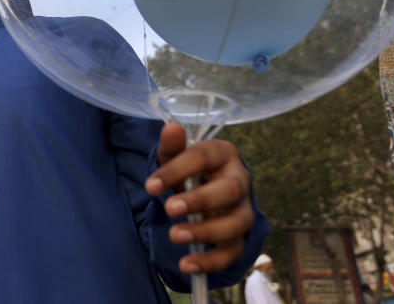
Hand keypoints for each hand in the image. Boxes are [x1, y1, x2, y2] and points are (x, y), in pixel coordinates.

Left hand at [145, 122, 254, 274]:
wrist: (207, 193)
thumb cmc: (189, 171)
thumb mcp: (176, 156)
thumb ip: (172, 146)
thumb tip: (170, 127)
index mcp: (223, 154)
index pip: (202, 157)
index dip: (177, 170)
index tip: (150, 186)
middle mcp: (240, 180)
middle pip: (229, 190)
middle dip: (199, 200)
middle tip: (169, 208)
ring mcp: (243, 210)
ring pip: (235, 223)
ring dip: (205, 231)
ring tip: (174, 236)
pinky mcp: (240, 238)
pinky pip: (232, 252)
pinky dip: (211, 261)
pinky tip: (187, 264)